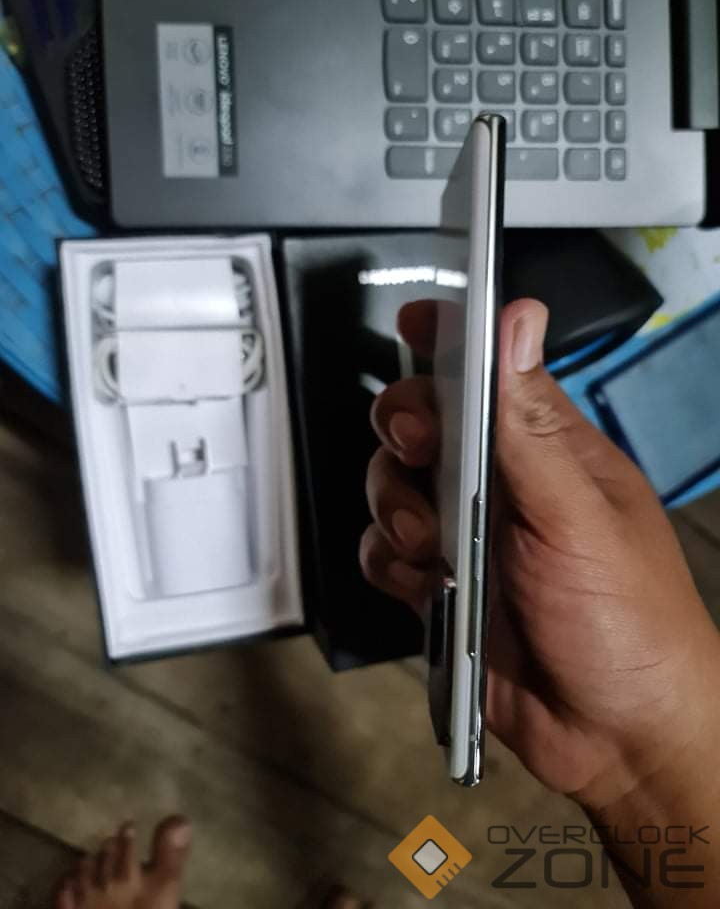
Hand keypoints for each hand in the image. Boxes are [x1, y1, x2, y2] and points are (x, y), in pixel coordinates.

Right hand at [361, 297, 719, 806]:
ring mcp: (468, 538)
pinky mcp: (441, 588)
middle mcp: (503, 486)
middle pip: (423, 424)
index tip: (410, 323)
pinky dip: (391, 565)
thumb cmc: (630, 622)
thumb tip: (516, 321)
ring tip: (433, 546)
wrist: (618, 739)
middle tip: (419, 452)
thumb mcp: (579, 517)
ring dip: (396, 510)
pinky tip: (427, 586)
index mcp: (548, 452)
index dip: (446, 341)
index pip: (491, 372)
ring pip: (393, 489)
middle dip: (405, 432)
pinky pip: (384, 555)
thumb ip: (531, 426)